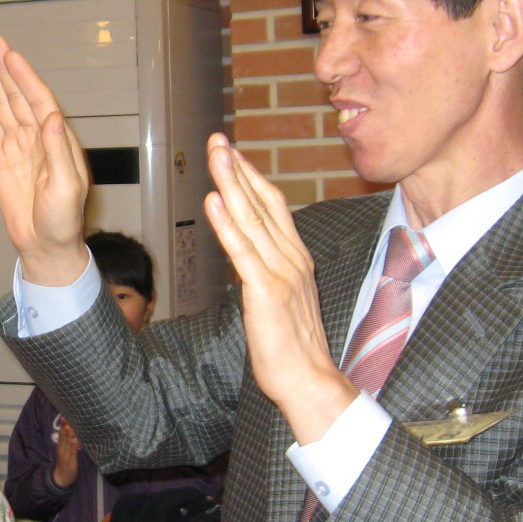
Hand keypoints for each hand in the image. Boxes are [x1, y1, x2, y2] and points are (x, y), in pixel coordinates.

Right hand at [0, 34, 90, 285]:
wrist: (45, 245)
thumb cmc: (63, 221)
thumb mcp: (67, 188)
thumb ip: (59, 152)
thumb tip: (51, 118)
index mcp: (58, 141)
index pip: (40, 101)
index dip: (25, 78)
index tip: (11, 57)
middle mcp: (40, 138)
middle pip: (19, 96)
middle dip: (6, 69)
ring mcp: (21, 147)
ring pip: (4, 106)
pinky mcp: (4, 159)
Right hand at [53, 418, 79, 486]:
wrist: (61, 477)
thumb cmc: (66, 462)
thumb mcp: (66, 450)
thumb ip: (69, 441)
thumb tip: (73, 429)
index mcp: (61, 445)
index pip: (62, 432)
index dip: (63, 424)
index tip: (65, 414)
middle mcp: (62, 448)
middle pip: (64, 436)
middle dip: (66, 426)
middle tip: (67, 416)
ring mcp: (66, 455)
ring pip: (68, 443)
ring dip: (69, 435)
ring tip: (70, 426)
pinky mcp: (70, 461)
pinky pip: (72, 453)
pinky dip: (73, 447)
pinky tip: (75, 441)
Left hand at [202, 135, 356, 444]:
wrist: (309, 380)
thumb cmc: (293, 347)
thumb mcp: (284, 299)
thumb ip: (270, 272)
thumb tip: (251, 256)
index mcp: (297, 258)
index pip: (274, 207)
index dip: (252, 178)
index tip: (233, 154)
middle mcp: (292, 259)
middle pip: (263, 203)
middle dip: (238, 169)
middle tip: (218, 140)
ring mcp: (281, 273)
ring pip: (251, 219)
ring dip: (230, 184)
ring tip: (215, 156)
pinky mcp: (266, 292)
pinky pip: (243, 252)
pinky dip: (227, 224)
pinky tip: (213, 201)